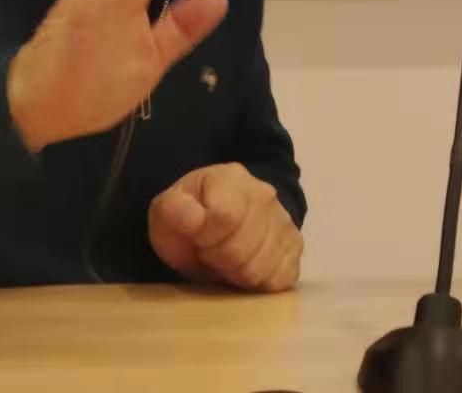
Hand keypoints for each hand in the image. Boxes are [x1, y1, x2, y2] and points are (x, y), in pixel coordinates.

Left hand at [148, 163, 302, 292]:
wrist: (217, 224)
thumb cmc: (189, 219)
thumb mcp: (166, 212)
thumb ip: (173, 211)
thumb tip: (193, 220)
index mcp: (231, 178)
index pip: (226, 217)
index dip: (206, 239)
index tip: (197, 238)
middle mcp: (265, 195)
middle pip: (242, 249)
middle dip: (218, 259)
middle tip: (210, 251)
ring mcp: (284, 221)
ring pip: (260, 268)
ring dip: (237, 273)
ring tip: (227, 258)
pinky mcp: (295, 247)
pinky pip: (280, 279)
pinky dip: (259, 282)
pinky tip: (247, 266)